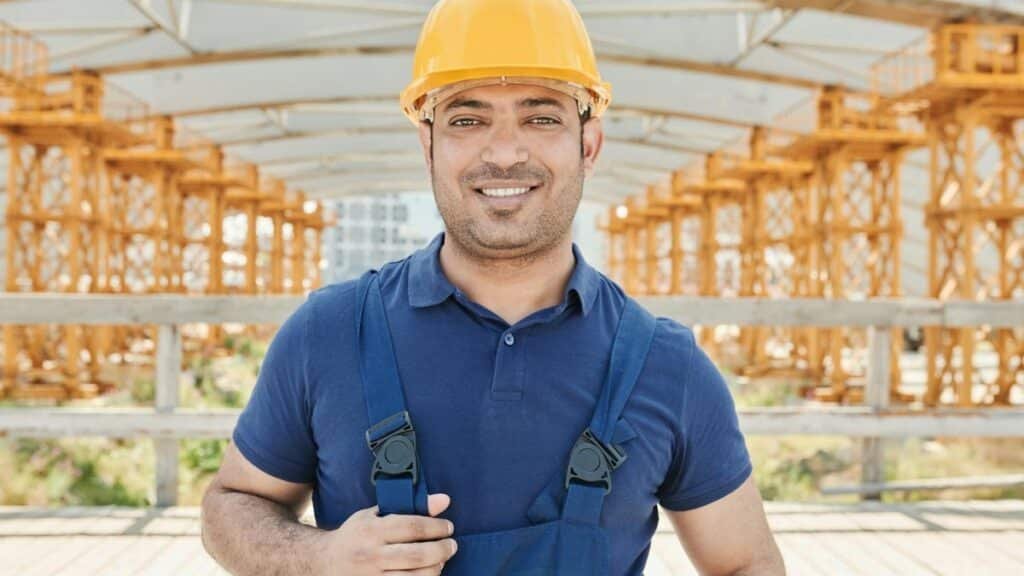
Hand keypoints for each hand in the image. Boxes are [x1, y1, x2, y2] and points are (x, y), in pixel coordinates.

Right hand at [314, 493, 456, 574]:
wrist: (324, 563)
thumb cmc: (355, 535)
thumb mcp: (375, 514)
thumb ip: (409, 507)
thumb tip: (444, 501)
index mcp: (372, 531)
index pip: (412, 527)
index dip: (436, 527)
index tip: (449, 527)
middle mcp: (371, 555)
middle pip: (417, 555)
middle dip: (442, 550)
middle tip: (452, 545)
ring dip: (435, 569)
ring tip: (441, 561)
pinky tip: (427, 574)